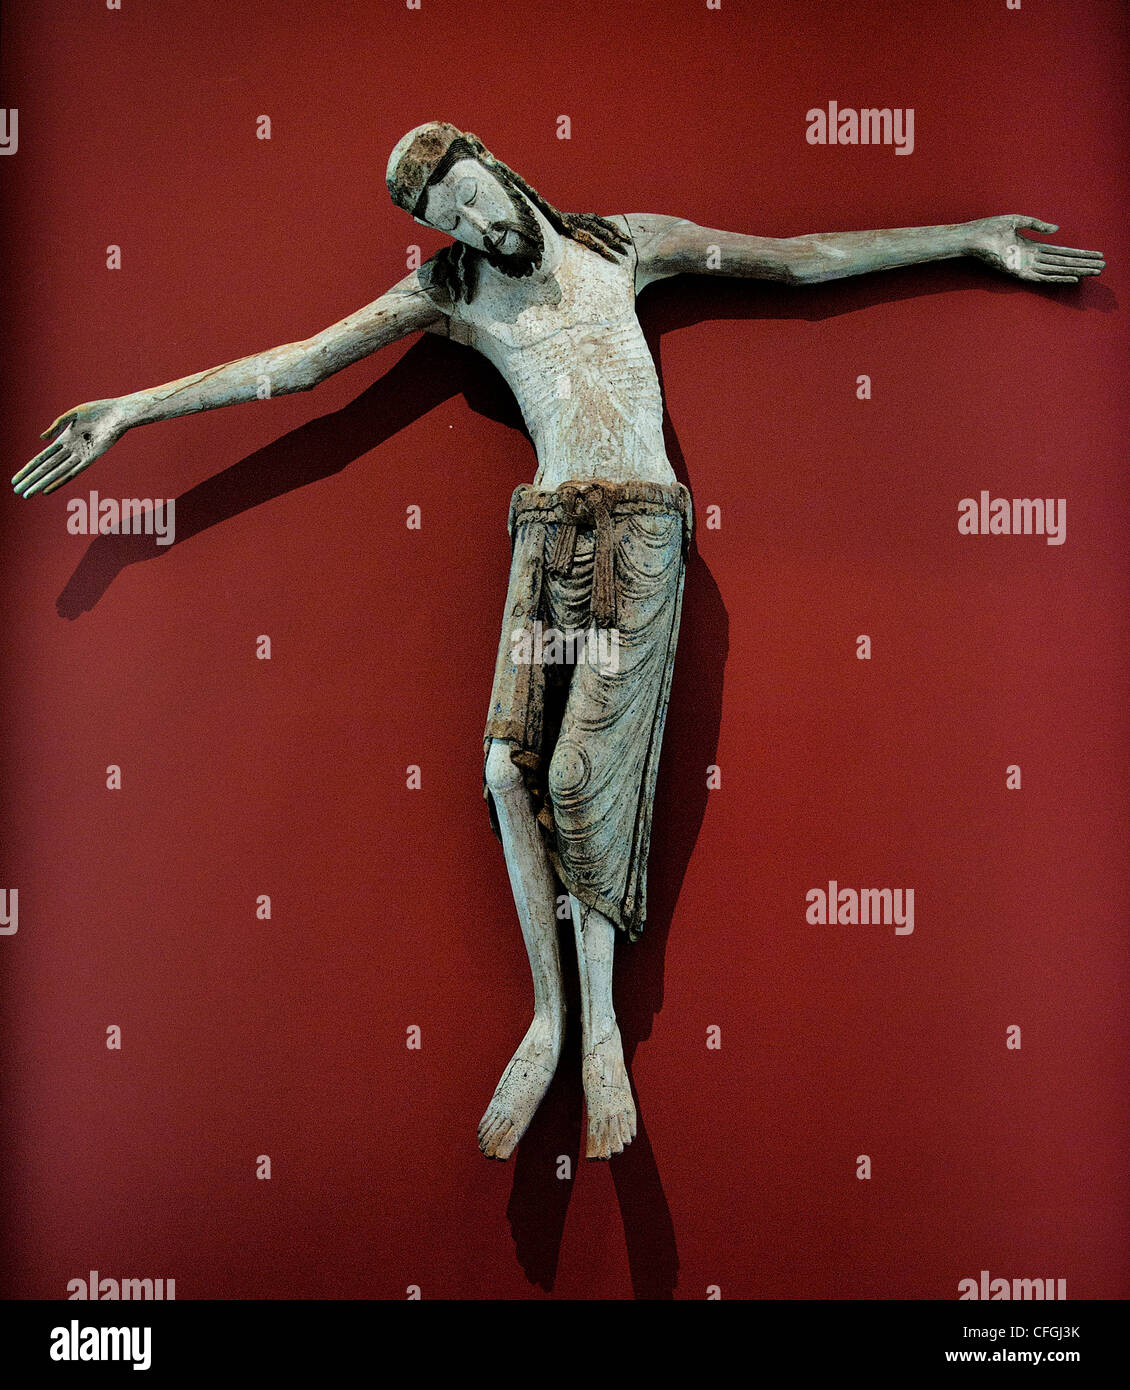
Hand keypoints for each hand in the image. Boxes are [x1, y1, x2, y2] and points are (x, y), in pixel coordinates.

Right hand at [11, 399, 130, 496]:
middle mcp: (70, 451)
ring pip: (56, 473)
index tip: (16, 479)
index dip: (28, 469)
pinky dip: (60, 481)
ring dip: (42, 484)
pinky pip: (74, 473)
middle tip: (18, 493)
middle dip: (32, 481)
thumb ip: (57, 425)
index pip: (42, 458)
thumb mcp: (73, 415)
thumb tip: (42, 439)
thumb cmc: (98, 410)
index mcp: (64, 440)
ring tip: (29, 494)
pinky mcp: (92, 459)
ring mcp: (80, 456)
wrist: (119, 414)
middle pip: (46, 469)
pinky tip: (48, 490)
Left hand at [967, 214, 1104, 283]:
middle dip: (1082, 264)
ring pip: (1057, 270)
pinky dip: (1057, 278)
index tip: (1095, 255)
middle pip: (1063, 262)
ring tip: (1093, 272)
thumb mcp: (1018, 221)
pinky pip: (1041, 278)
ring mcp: (1026, 266)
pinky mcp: (1018, 273)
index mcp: (1032, 247)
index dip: (1078, 254)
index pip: (1060, 252)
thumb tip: (1057, 230)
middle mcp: (1031, 258)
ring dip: (1076, 271)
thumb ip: (1037, 225)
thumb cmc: (990, 228)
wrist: (974, 237)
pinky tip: (1071, 279)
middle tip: (1102, 267)